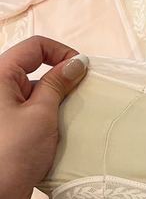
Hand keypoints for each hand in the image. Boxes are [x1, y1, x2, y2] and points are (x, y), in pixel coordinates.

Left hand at [0, 37, 87, 198]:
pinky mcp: (12, 131)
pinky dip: (53, 120)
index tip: (82, 71)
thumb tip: (78, 62)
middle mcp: (0, 91)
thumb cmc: (11, 151)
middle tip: (83, 97)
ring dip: (59, 103)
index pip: (35, 47)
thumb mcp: (41, 113)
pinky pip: (36, 115)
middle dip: (63, 81)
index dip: (61, 53)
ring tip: (75, 119)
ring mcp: (5, 112)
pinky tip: (66, 135)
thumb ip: (59, 84)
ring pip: (38, 95)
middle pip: (36, 70)